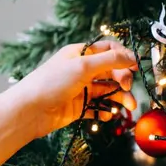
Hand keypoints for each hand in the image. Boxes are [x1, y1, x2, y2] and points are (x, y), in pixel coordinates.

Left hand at [11, 40, 138, 138]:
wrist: (30, 111)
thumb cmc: (53, 82)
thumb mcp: (83, 66)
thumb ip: (110, 61)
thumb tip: (132, 57)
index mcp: (80, 54)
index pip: (108, 50)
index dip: (124, 57)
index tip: (136, 67)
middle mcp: (81, 70)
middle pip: (111, 72)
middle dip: (123, 80)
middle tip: (127, 88)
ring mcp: (80, 89)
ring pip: (107, 91)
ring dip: (119, 98)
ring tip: (129, 107)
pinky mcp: (78, 107)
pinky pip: (98, 108)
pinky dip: (106, 111)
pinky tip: (109, 115)